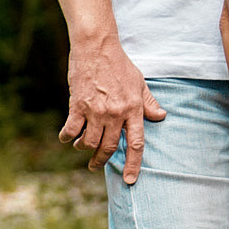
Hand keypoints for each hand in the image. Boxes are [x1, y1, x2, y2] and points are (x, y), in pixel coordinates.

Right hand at [62, 39, 165, 183]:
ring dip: (84, 148)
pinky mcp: (78, 105)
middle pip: (109, 148)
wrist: (97, 48)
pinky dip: (67, 137)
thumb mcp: (139, 82)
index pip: (136, 144)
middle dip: (101, 161)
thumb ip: (149, 102)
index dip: (133, 164)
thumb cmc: (119, 64)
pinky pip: (71, 130)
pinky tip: (67, 137)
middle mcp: (116, 113)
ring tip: (82, 147)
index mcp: (133, 109)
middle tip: (95, 166)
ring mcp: (96, 111)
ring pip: (89, 142)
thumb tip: (161, 116)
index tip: (130, 180)